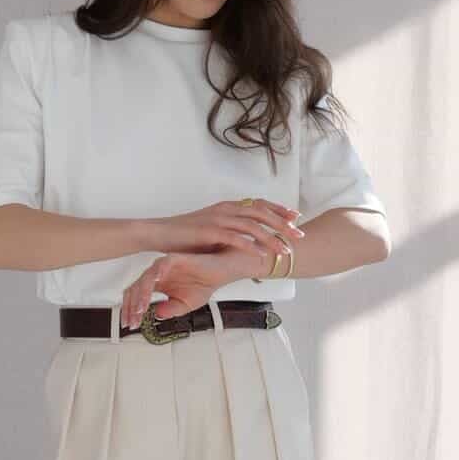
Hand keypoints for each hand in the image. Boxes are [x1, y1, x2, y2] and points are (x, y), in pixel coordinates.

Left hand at [120, 245, 283, 330]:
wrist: (223, 271)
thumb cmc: (205, 284)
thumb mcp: (185, 305)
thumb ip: (170, 310)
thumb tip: (157, 315)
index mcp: (157, 284)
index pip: (136, 296)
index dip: (130, 310)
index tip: (129, 324)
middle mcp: (158, 274)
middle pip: (135, 288)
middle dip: (132, 306)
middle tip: (134, 320)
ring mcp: (164, 265)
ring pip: (145, 279)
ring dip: (142, 295)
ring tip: (142, 309)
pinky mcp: (175, 258)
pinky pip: (161, 265)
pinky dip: (156, 274)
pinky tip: (154, 283)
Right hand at [150, 198, 304, 260]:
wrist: (158, 233)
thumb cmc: (184, 235)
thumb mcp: (211, 229)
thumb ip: (230, 231)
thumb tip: (247, 241)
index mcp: (228, 207)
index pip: (259, 204)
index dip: (279, 210)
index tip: (295, 218)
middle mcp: (226, 209)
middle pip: (261, 213)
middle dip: (283, 224)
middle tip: (299, 235)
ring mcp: (218, 219)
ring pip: (252, 226)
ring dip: (271, 237)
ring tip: (285, 249)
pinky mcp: (209, 231)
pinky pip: (235, 238)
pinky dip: (250, 246)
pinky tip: (262, 255)